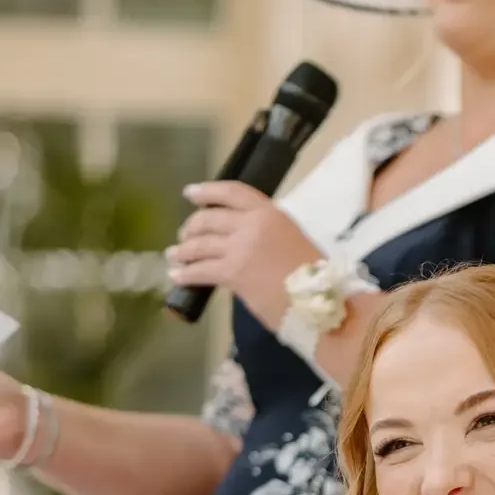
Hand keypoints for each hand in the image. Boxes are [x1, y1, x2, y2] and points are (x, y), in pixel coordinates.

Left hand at [166, 182, 320, 321]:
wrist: (320, 302)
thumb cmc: (316, 276)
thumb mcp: (293, 240)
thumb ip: (268, 235)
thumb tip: (244, 243)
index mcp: (270, 214)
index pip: (232, 193)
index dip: (208, 191)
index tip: (190, 193)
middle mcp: (252, 225)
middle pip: (209, 219)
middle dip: (191, 227)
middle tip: (184, 236)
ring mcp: (240, 248)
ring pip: (200, 244)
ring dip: (183, 251)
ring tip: (174, 256)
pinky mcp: (232, 272)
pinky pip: (200, 270)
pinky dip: (185, 273)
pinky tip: (177, 276)